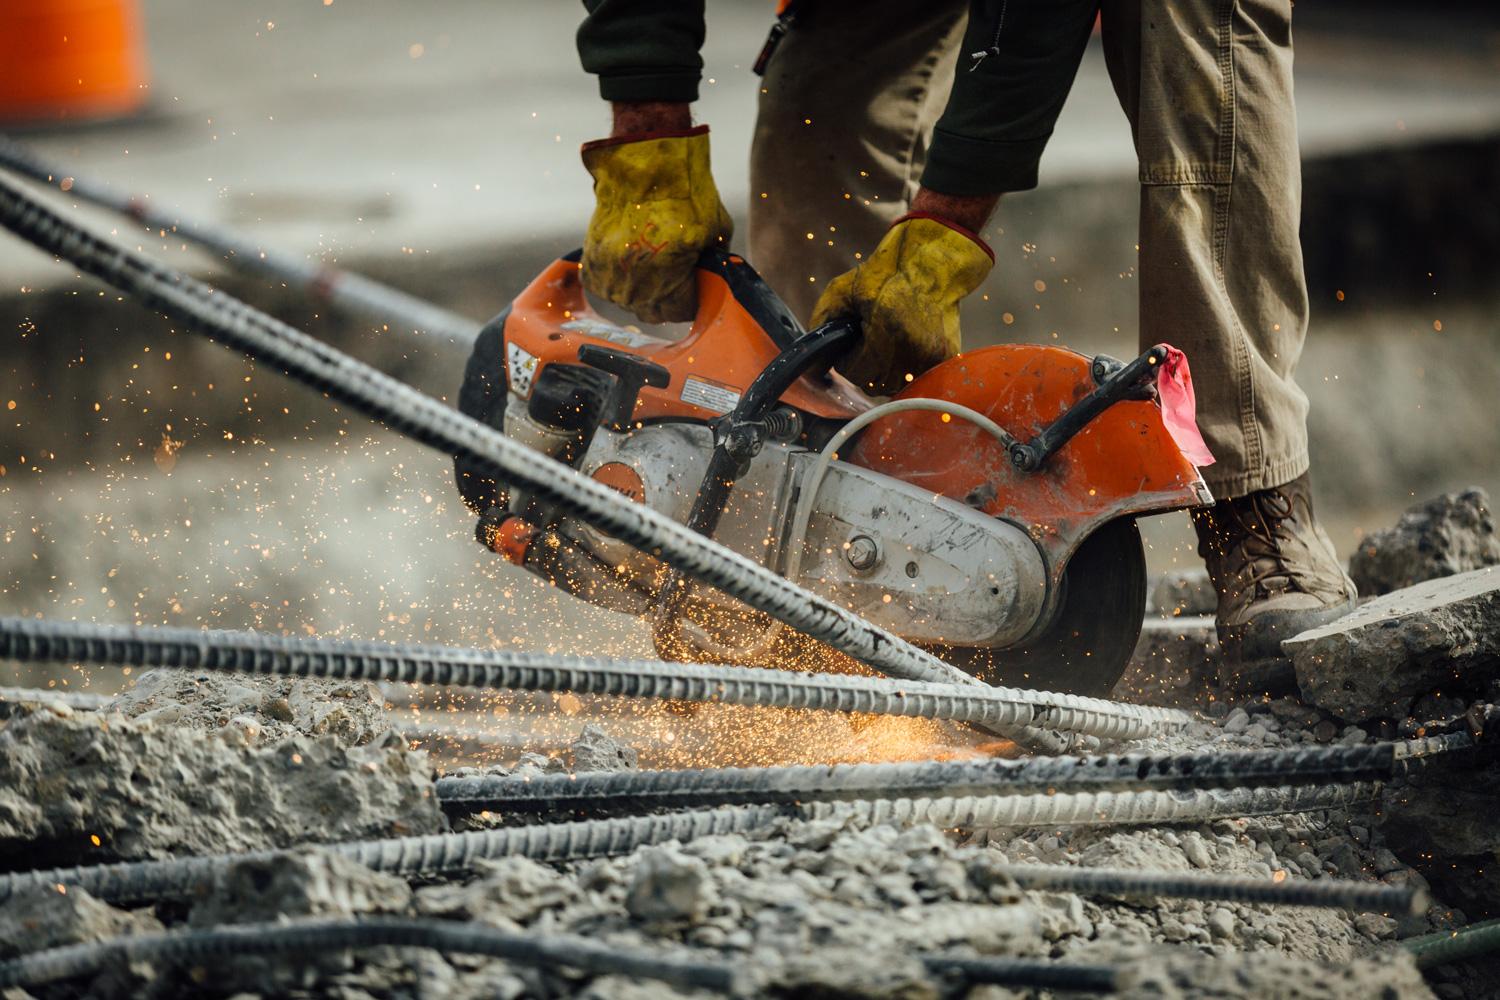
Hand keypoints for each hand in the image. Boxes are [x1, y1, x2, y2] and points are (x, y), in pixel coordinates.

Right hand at [580, 104, 731, 324]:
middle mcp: (634, 283)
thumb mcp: (716, 231)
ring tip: (650, 267)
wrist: (644, 163)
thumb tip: (711, 278)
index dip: (691, 301)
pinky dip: (616, 278)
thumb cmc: (685, 193)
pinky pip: (603, 285)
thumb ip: (713, 262)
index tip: (694, 288)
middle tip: (674, 278)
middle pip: (651, 313)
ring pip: (626, 301)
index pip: (679, 312)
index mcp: (668, 278)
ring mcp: (610, 272)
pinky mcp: (592, 258)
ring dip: (639, 290)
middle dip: (665, 299)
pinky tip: (630, 261)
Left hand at [811, 212, 993, 395]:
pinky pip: (916, 379)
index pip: (856, 373)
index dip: (846, 362)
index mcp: (884, 331)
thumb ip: (822, 319)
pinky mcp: (944, 356)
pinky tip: (903, 350)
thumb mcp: (843, 289)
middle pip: (874, 384)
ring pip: (895, 385)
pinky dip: (907, 370)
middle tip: (866, 348)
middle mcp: (910, 348)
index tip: (848, 350)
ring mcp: (929, 355)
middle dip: (864, 369)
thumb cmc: (886, 274)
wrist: (931, 264)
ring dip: (885, 373)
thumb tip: (812, 352)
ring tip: (885, 348)